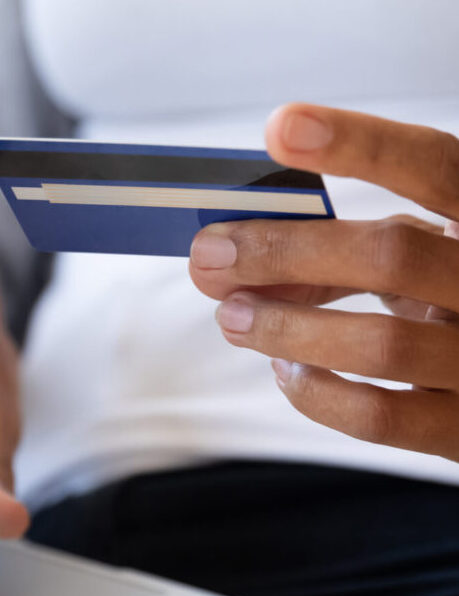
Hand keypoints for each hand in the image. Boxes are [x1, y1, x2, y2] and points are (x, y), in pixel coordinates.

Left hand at [190, 103, 458, 459]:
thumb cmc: (444, 297)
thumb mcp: (412, 253)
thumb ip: (332, 252)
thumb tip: (224, 263)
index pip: (436, 166)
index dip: (361, 144)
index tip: (282, 127)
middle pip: (391, 255)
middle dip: (282, 253)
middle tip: (210, 256)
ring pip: (380, 344)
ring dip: (285, 329)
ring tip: (234, 318)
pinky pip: (379, 417)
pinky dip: (315, 392)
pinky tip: (287, 371)